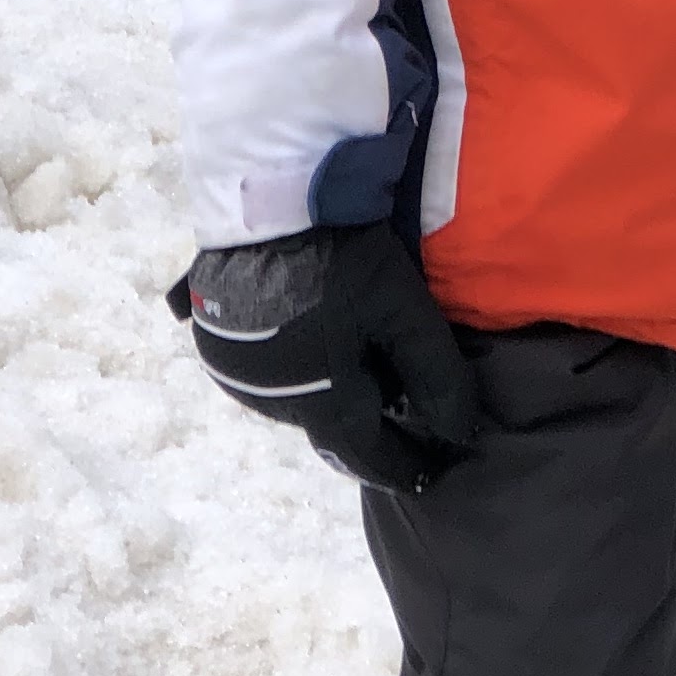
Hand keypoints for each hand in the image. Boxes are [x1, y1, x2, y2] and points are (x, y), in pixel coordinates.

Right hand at [169, 223, 480, 494]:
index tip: (430, 476)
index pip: (369, 456)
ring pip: (293, 395)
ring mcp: (236, 371)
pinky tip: (304, 330)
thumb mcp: (403, 312)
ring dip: (324, 386)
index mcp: (319, 404)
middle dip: (365, 419)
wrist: (266, 200)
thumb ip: (437, 377)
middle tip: (398, 401)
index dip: (404, 466)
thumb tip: (461, 433)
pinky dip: (289, 359)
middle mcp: (271, 401)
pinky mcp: (214, 336)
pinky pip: (259, 366)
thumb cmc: (340, 258)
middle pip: (329, 422)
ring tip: (355, 358)